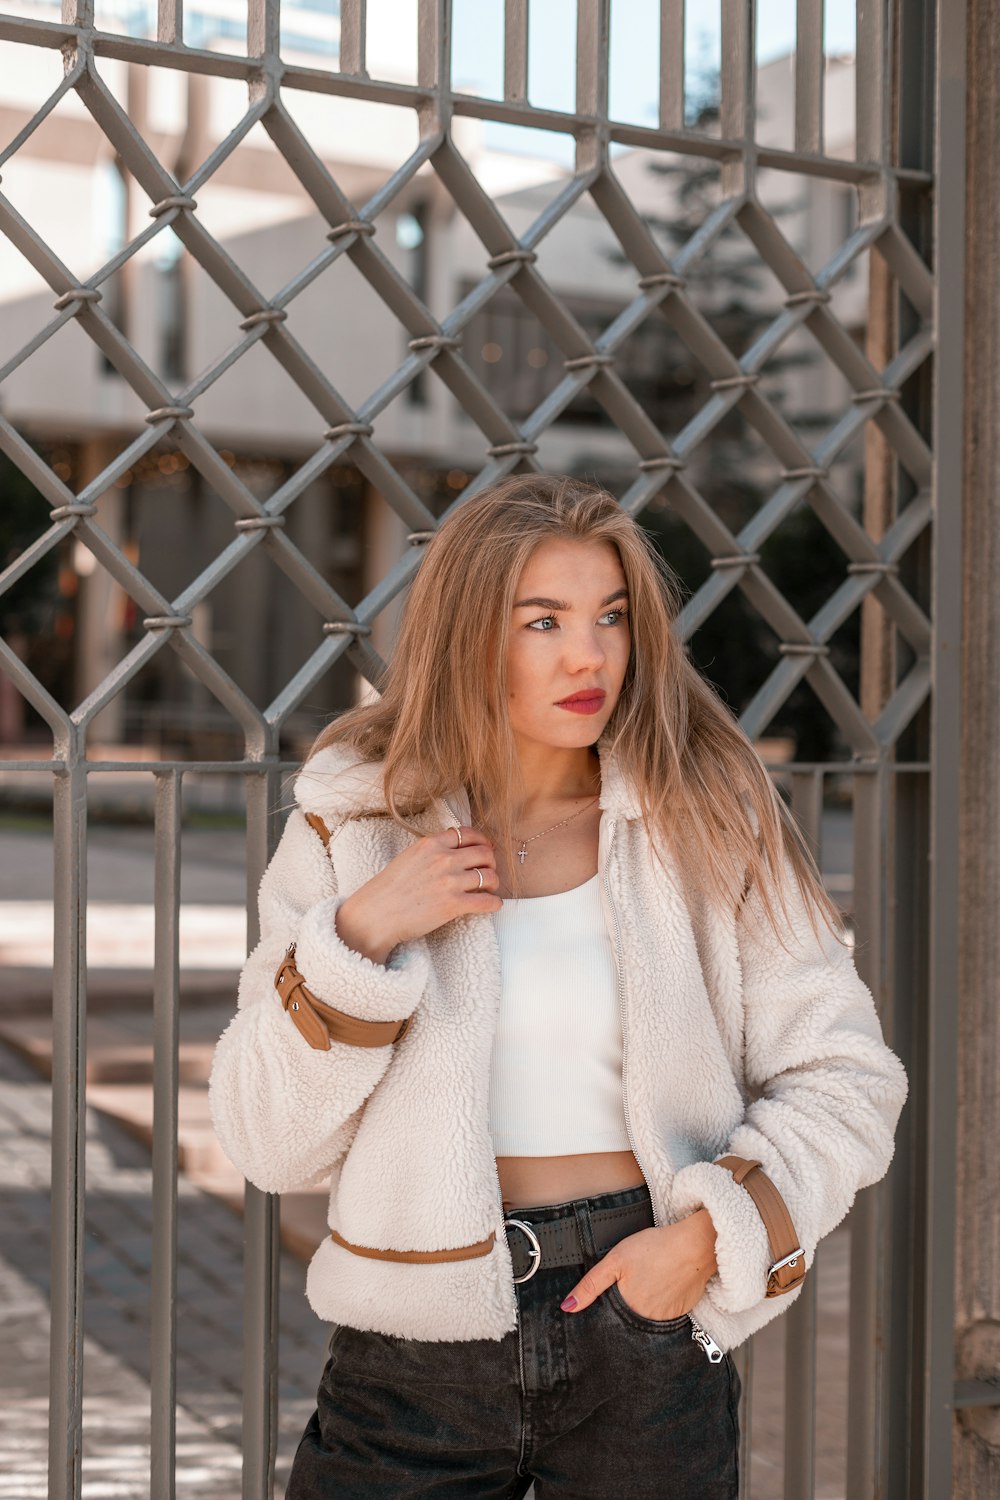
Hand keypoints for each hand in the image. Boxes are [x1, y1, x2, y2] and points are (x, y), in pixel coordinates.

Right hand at [334, 825, 502, 963]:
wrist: (375, 915)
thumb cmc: (388, 890)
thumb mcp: (408, 857)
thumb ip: (431, 851)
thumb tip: (454, 850)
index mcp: (431, 844)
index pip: (468, 834)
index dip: (482, 842)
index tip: (486, 849)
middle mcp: (443, 859)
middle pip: (484, 853)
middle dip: (491, 862)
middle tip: (489, 871)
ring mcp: (449, 881)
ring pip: (490, 876)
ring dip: (494, 883)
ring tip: (489, 889)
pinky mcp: (453, 905)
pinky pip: (487, 901)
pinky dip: (494, 903)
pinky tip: (491, 905)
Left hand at [560, 1209, 718, 1319]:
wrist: (695, 1245)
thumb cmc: (654, 1248)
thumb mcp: (615, 1260)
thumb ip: (591, 1285)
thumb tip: (568, 1307)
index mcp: (628, 1310)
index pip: (610, 1318)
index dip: (608, 1306)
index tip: (615, 1291)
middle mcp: (647, 1321)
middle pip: (629, 1319)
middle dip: (627, 1305)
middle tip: (636, 1280)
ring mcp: (667, 1319)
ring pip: (647, 1318)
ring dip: (644, 1306)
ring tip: (649, 1281)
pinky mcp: (682, 1312)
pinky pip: (665, 1314)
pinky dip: (662, 1303)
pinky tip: (663, 1285)